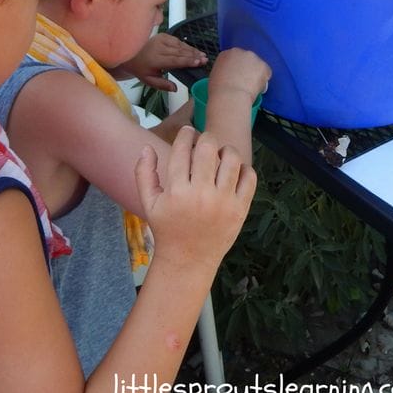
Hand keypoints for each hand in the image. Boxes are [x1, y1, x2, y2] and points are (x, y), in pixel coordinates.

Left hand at [109, 33, 206, 89]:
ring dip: (192, 50)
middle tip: (205, 59)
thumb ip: (162, 85)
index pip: (175, 60)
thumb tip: (175, 88)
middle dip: (194, 55)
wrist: (130, 54)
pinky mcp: (163, 35)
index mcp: (156, 59)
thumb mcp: (149, 81)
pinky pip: (177, 40)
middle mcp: (159, 48)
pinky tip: (193, 50)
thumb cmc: (141, 69)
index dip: (188, 61)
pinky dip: (186, 45)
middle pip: (180, 52)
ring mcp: (161, 40)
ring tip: (202, 55)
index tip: (198, 62)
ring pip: (180, 45)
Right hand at [135, 126, 256, 270]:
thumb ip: (144, 173)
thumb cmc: (167, 229)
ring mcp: (223, 202)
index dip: (185, 134)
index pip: (183, 149)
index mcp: (177, 192)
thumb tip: (146, 147)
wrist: (188, 260)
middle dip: (206, 138)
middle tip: (204, 141)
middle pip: (208, 148)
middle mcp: (201, 195)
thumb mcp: (149, 203)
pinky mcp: (240, 210)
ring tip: (220, 155)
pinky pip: (249, 178)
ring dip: (226, 150)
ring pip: (232, 159)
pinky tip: (233, 171)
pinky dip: (243, 169)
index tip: (188, 131)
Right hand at [208, 48, 270, 102]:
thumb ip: (223, 72)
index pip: (234, 58)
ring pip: (257, 66)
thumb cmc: (218, 91)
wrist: (229, 96)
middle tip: (245, 82)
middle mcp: (239, 52)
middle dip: (247, 69)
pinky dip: (263, 81)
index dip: (237, 69)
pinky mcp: (263, 65)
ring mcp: (252, 58)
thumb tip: (228, 76)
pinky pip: (266, 73)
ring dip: (256, 74)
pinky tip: (257, 89)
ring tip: (251, 88)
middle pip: (247, 60)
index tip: (237, 77)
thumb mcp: (215, 77)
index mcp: (226, 54)